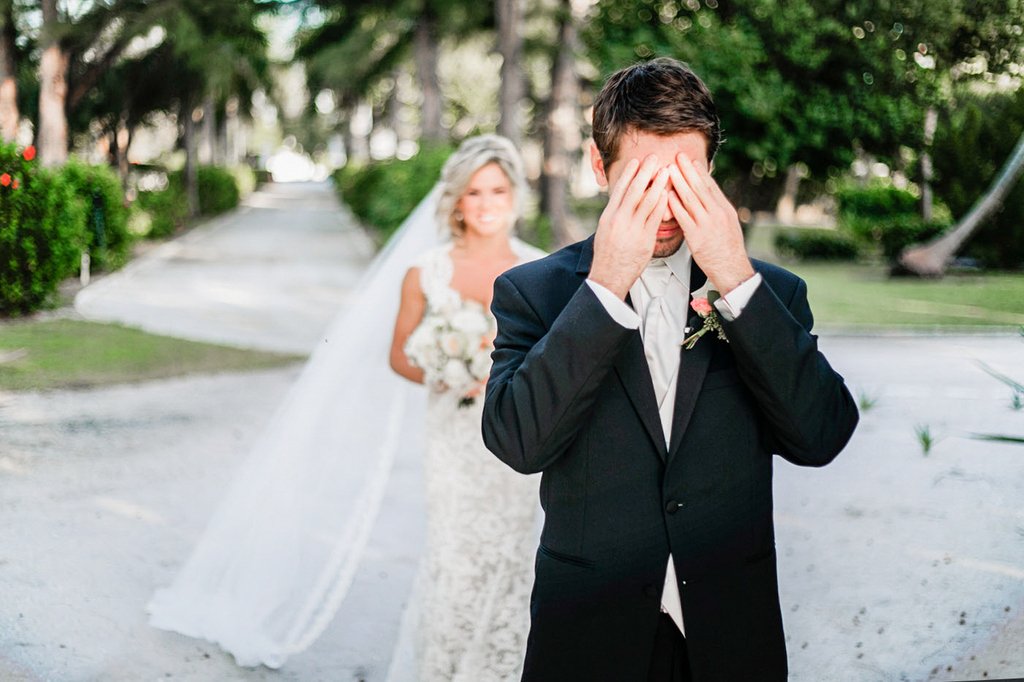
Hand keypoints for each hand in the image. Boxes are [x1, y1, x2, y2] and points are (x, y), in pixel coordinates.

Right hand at [588, 155, 670, 298]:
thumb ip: (615, 215)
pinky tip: (669, 195)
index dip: (629, 174)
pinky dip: (662, 205)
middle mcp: (619, 220)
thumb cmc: (608, 254)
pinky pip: (655, 218)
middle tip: (655, 158)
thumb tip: (622, 200)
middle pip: (634, 191)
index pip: (620, 190)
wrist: (609, 276)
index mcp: (608, 216)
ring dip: (658, 185)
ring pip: (647, 202)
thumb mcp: (605, 230)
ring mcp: (632, 230)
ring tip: (667, 172)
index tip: (637, 161)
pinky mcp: (645, 239)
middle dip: (645, 173)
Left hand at [667, 153, 753, 293]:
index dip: (700, 172)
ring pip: (691, 199)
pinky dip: (675, 205)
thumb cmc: (728, 249)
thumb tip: (709, 197)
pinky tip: (667, 195)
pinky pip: (684, 217)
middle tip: (678, 156)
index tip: (691, 161)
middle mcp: (717, 214)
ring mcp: (707, 224)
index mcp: (725, 209)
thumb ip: (717, 210)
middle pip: (700, 187)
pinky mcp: (697, 237)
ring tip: (669, 169)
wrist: (732, 268)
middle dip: (688, 170)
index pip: (711, 186)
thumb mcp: (728, 224)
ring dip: (679, 182)